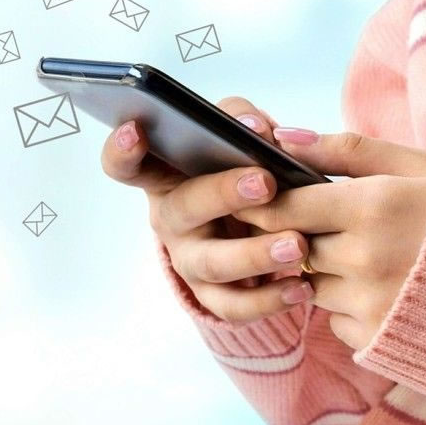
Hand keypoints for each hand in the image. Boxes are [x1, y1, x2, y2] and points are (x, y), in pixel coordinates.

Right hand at [99, 97, 313, 323]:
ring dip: (255, 255)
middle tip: (266, 182)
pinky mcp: (211, 295)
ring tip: (298, 245)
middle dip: (223, 194)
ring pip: (212, 263)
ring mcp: (188, 260)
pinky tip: (302, 286)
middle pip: (183, 208)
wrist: (250, 227)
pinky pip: (233, 305)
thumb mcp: (234, 137)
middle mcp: (170, 219)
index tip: (137, 130)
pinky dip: (269, 300)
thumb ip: (240, 119)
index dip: (123, 149)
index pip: (125, 164)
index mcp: (165, 176)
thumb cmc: (235, 170)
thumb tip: (255, 128)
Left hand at [236, 129, 425, 349]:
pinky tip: (385, 289)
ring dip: (322, 270)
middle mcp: (364, 257)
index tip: (254, 197)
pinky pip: (334, 318)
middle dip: (292, 236)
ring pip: (309, 283)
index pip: (285, 204)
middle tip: (307, 225)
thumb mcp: (421, 167)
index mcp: (374, 205)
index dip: (263, 202)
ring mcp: (368, 302)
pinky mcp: (374, 338)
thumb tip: (282, 135)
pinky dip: (346, 304)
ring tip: (366, 255)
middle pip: (290, 246)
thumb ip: (348, 150)